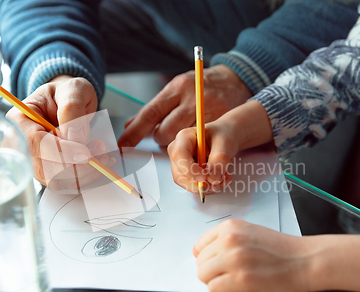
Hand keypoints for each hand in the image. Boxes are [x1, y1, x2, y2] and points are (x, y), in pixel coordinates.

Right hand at [6, 75, 113, 190]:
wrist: (67, 102)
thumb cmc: (66, 93)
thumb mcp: (72, 89)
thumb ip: (72, 107)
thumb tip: (76, 136)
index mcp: (19, 121)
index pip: (36, 143)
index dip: (62, 152)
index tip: (86, 154)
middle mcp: (21, 145)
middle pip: (44, 168)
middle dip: (77, 166)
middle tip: (101, 152)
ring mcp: (33, 161)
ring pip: (55, 180)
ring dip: (83, 173)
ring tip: (102, 156)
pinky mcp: (47, 171)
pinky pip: (64, 182)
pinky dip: (83, 177)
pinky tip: (96, 164)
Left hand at [118, 65, 252, 146]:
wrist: (236, 81)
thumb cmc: (200, 85)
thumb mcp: (177, 88)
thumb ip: (155, 107)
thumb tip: (130, 125)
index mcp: (177, 87)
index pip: (151, 112)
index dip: (135, 130)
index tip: (123, 142)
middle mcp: (191, 99)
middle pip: (165, 130)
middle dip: (159, 137)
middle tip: (163, 133)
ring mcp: (207, 112)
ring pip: (180, 139)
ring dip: (175, 141)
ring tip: (180, 133)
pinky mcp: (218, 122)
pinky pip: (197, 142)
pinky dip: (191, 143)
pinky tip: (193, 137)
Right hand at [167, 100, 272, 193]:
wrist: (231, 135)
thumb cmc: (227, 133)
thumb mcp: (227, 142)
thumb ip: (220, 159)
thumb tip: (212, 178)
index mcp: (184, 137)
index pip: (178, 156)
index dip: (189, 169)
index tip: (205, 177)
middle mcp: (179, 150)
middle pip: (179, 173)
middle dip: (199, 182)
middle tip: (219, 182)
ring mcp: (183, 162)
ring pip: (187, 182)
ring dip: (206, 186)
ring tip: (224, 179)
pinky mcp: (190, 172)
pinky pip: (195, 185)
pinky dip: (209, 186)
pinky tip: (222, 179)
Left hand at [193, 219, 309, 291]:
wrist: (306, 260)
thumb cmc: (281, 250)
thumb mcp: (250, 233)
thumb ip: (228, 241)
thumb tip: (206, 256)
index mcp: (230, 227)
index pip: (200, 246)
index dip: (207, 259)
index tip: (215, 264)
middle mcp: (229, 240)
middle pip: (201, 263)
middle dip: (213, 272)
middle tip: (229, 275)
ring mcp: (234, 260)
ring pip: (204, 276)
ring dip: (217, 282)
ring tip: (234, 282)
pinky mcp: (241, 280)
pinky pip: (215, 290)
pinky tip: (238, 290)